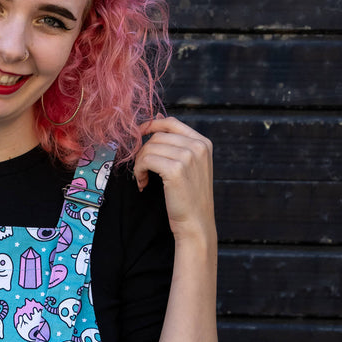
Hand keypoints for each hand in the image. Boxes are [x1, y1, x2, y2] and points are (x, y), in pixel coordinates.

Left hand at [133, 116, 214, 240]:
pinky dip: (139, 171)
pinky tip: (143, 183)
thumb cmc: (189, 198)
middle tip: (141, 170)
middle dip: (143, 152)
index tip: (138, 135)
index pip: (171, 123)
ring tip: (143, 179)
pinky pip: (146, 160)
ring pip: (149, 148)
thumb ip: (176, 144)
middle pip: (157, 136)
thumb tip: (156, 119)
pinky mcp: (176, 169)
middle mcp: (198, 146)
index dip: (151, 125)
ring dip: (140, 163)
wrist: (196, 222)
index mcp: (203, 143)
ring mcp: (188, 156)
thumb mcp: (189, 166)